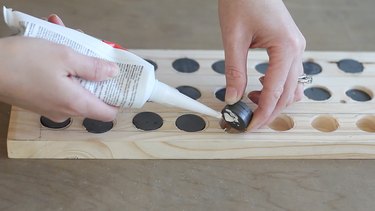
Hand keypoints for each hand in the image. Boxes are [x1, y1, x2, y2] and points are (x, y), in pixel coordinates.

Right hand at [0, 35, 118, 121]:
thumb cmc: (22, 62)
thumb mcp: (65, 57)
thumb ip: (93, 67)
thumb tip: (113, 73)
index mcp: (76, 104)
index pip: (109, 113)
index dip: (119, 98)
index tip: (122, 83)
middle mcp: (65, 110)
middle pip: (93, 96)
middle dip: (96, 72)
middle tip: (94, 52)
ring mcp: (51, 106)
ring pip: (75, 86)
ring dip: (77, 65)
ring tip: (70, 40)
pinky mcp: (40, 100)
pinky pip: (59, 85)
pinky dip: (61, 68)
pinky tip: (53, 45)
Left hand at [218, 0, 305, 130]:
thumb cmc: (243, 0)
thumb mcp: (233, 38)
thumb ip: (234, 71)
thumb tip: (233, 97)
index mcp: (286, 47)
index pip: (275, 91)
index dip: (262, 113)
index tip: (249, 126)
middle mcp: (296, 49)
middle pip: (287, 94)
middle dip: (268, 112)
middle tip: (248, 122)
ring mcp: (295, 47)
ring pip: (290, 87)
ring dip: (273, 101)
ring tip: (250, 104)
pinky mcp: (289, 46)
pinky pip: (287, 75)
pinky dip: (275, 88)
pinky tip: (259, 89)